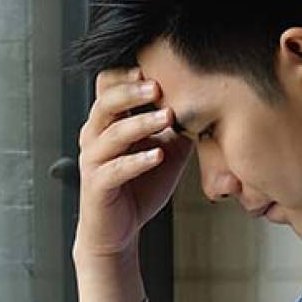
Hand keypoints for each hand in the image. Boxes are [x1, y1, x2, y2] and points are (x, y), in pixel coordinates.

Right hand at [72, 66, 193, 259]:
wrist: (117, 231)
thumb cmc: (139, 186)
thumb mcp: (165, 149)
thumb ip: (178, 127)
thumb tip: (208, 102)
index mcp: (108, 122)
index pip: (108, 86)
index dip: (127, 75)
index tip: (156, 70)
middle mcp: (95, 136)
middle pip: (105, 102)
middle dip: (132, 92)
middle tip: (158, 87)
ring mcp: (93, 161)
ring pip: (112, 134)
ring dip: (141, 123)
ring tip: (167, 117)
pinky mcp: (96, 185)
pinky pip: (115, 169)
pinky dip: (137, 161)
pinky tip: (157, 155)